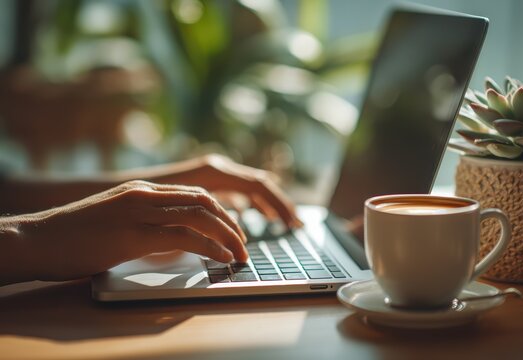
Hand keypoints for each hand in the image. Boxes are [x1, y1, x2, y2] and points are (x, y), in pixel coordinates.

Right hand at [3, 180, 246, 282]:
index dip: (221, 211)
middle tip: (244, 243)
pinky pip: (184, 237)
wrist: (36, 239)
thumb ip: (145, 222)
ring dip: (228, 235)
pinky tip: (221, 258)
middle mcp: (144, 194)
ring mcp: (139, 211)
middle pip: (204, 200)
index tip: (234, 229)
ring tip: (240, 253)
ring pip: (200, 215)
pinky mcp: (133, 234)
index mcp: (142, 189)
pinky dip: (210, 247)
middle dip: (231, 221)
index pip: (194, 193)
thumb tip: (174, 239)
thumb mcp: (116, 220)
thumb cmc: (73, 236)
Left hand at [152, 154, 301, 227]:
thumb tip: (236, 226)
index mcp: (213, 172)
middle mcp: (215, 168)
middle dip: (279, 203)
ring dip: (266, 202)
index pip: (258, 186)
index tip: (292, 223)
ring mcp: (209, 173)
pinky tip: (253, 214)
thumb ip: (209, 213)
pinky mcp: (203, 181)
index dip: (278, 205)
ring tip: (281, 221)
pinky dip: (249, 201)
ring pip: (248, 186)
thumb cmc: (139, 204)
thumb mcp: (178, 210)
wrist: (108, 191)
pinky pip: (235, 189)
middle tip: (296, 223)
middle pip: (259, 183)